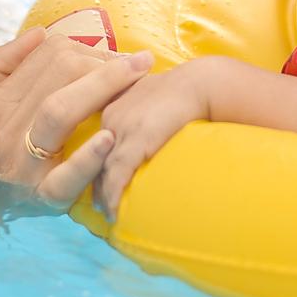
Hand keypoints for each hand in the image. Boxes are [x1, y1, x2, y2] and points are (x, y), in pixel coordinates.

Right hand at [0, 27, 153, 209]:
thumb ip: (1, 65)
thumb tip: (40, 34)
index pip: (47, 56)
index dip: (87, 46)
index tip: (115, 52)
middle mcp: (4, 130)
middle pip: (59, 73)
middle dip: (103, 61)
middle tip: (137, 63)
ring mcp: (22, 166)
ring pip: (60, 110)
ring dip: (104, 86)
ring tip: (139, 74)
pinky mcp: (43, 199)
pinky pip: (67, 176)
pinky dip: (89, 157)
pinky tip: (110, 138)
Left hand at [94, 59, 215, 221]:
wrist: (201, 83)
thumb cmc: (189, 89)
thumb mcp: (160, 96)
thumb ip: (151, 111)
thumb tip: (159, 128)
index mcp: (116, 105)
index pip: (100, 139)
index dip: (99, 159)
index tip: (99, 176)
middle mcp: (112, 117)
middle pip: (97, 155)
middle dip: (95, 179)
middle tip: (97, 202)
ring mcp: (122, 129)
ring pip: (103, 168)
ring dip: (103, 194)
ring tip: (106, 213)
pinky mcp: (136, 141)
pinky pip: (118, 175)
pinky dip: (114, 195)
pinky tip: (114, 211)